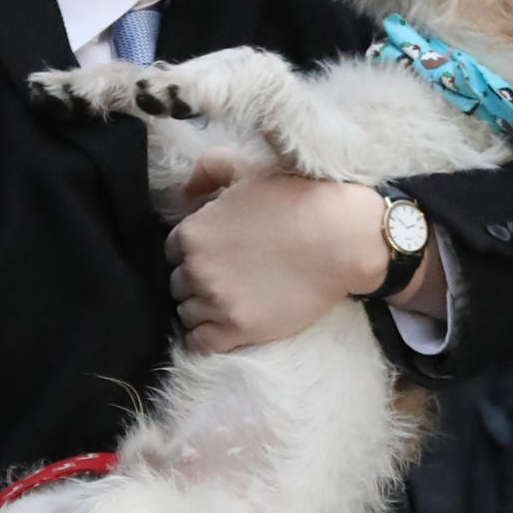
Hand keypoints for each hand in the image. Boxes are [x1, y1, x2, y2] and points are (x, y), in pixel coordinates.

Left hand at [166, 149, 388, 352]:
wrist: (341, 238)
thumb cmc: (296, 199)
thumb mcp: (247, 168)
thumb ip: (209, 169)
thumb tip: (186, 191)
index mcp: (192, 232)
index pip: (172, 252)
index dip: (193, 253)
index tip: (216, 254)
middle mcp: (196, 268)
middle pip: (177, 284)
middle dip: (197, 281)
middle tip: (228, 277)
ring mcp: (216, 301)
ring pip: (187, 314)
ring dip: (203, 309)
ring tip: (231, 300)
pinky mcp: (238, 330)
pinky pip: (200, 344)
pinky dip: (207, 338)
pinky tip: (225, 327)